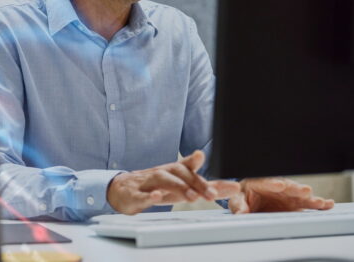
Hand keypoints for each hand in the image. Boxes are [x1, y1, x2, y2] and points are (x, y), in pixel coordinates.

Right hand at [106, 150, 240, 214]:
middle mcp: (161, 174)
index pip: (187, 167)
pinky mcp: (133, 194)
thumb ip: (205, 185)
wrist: (121, 189)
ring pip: (163, 180)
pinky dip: (148, 196)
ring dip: (178, 187)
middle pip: (179, 173)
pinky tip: (156, 197)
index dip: (196, 161)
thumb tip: (232, 186)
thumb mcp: (180, 185)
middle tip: (211, 194)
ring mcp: (146, 183)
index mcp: (172, 172)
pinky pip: (141, 194)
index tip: (202, 156)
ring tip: (192, 197)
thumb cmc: (154, 186)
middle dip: (196, 183)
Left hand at [228, 177, 334, 213]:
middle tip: (304, 191)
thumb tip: (240, 213)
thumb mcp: (238, 200)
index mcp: (259, 183)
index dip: (272, 183)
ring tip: (319, 202)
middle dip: (296, 189)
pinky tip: (328, 205)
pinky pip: (308, 203)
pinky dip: (318, 204)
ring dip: (310, 198)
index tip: (278, 185)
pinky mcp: (296, 204)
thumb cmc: (244, 197)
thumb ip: (239, 206)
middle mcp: (277, 187)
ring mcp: (288, 195)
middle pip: (288, 187)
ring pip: (300, 195)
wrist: (251, 200)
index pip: (266, 181)